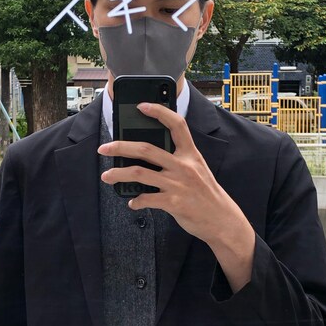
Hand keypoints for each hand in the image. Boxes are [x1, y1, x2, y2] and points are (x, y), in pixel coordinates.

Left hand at [98, 102, 254, 289]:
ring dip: (119, 174)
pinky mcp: (173, 203)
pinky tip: (133, 202)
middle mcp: (183, 166)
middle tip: (104, 148)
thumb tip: (148, 154)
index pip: (176, 125)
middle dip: (121, 147)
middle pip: (146, 149)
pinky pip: (146, 199)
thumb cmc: (206, 192)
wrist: (221, 219)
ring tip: (106, 176)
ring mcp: (178, 184)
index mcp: (190, 154)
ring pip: (140, 173)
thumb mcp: (197, 168)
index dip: (159, 112)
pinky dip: (136, 201)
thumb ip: (178, 159)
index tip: (142, 106)